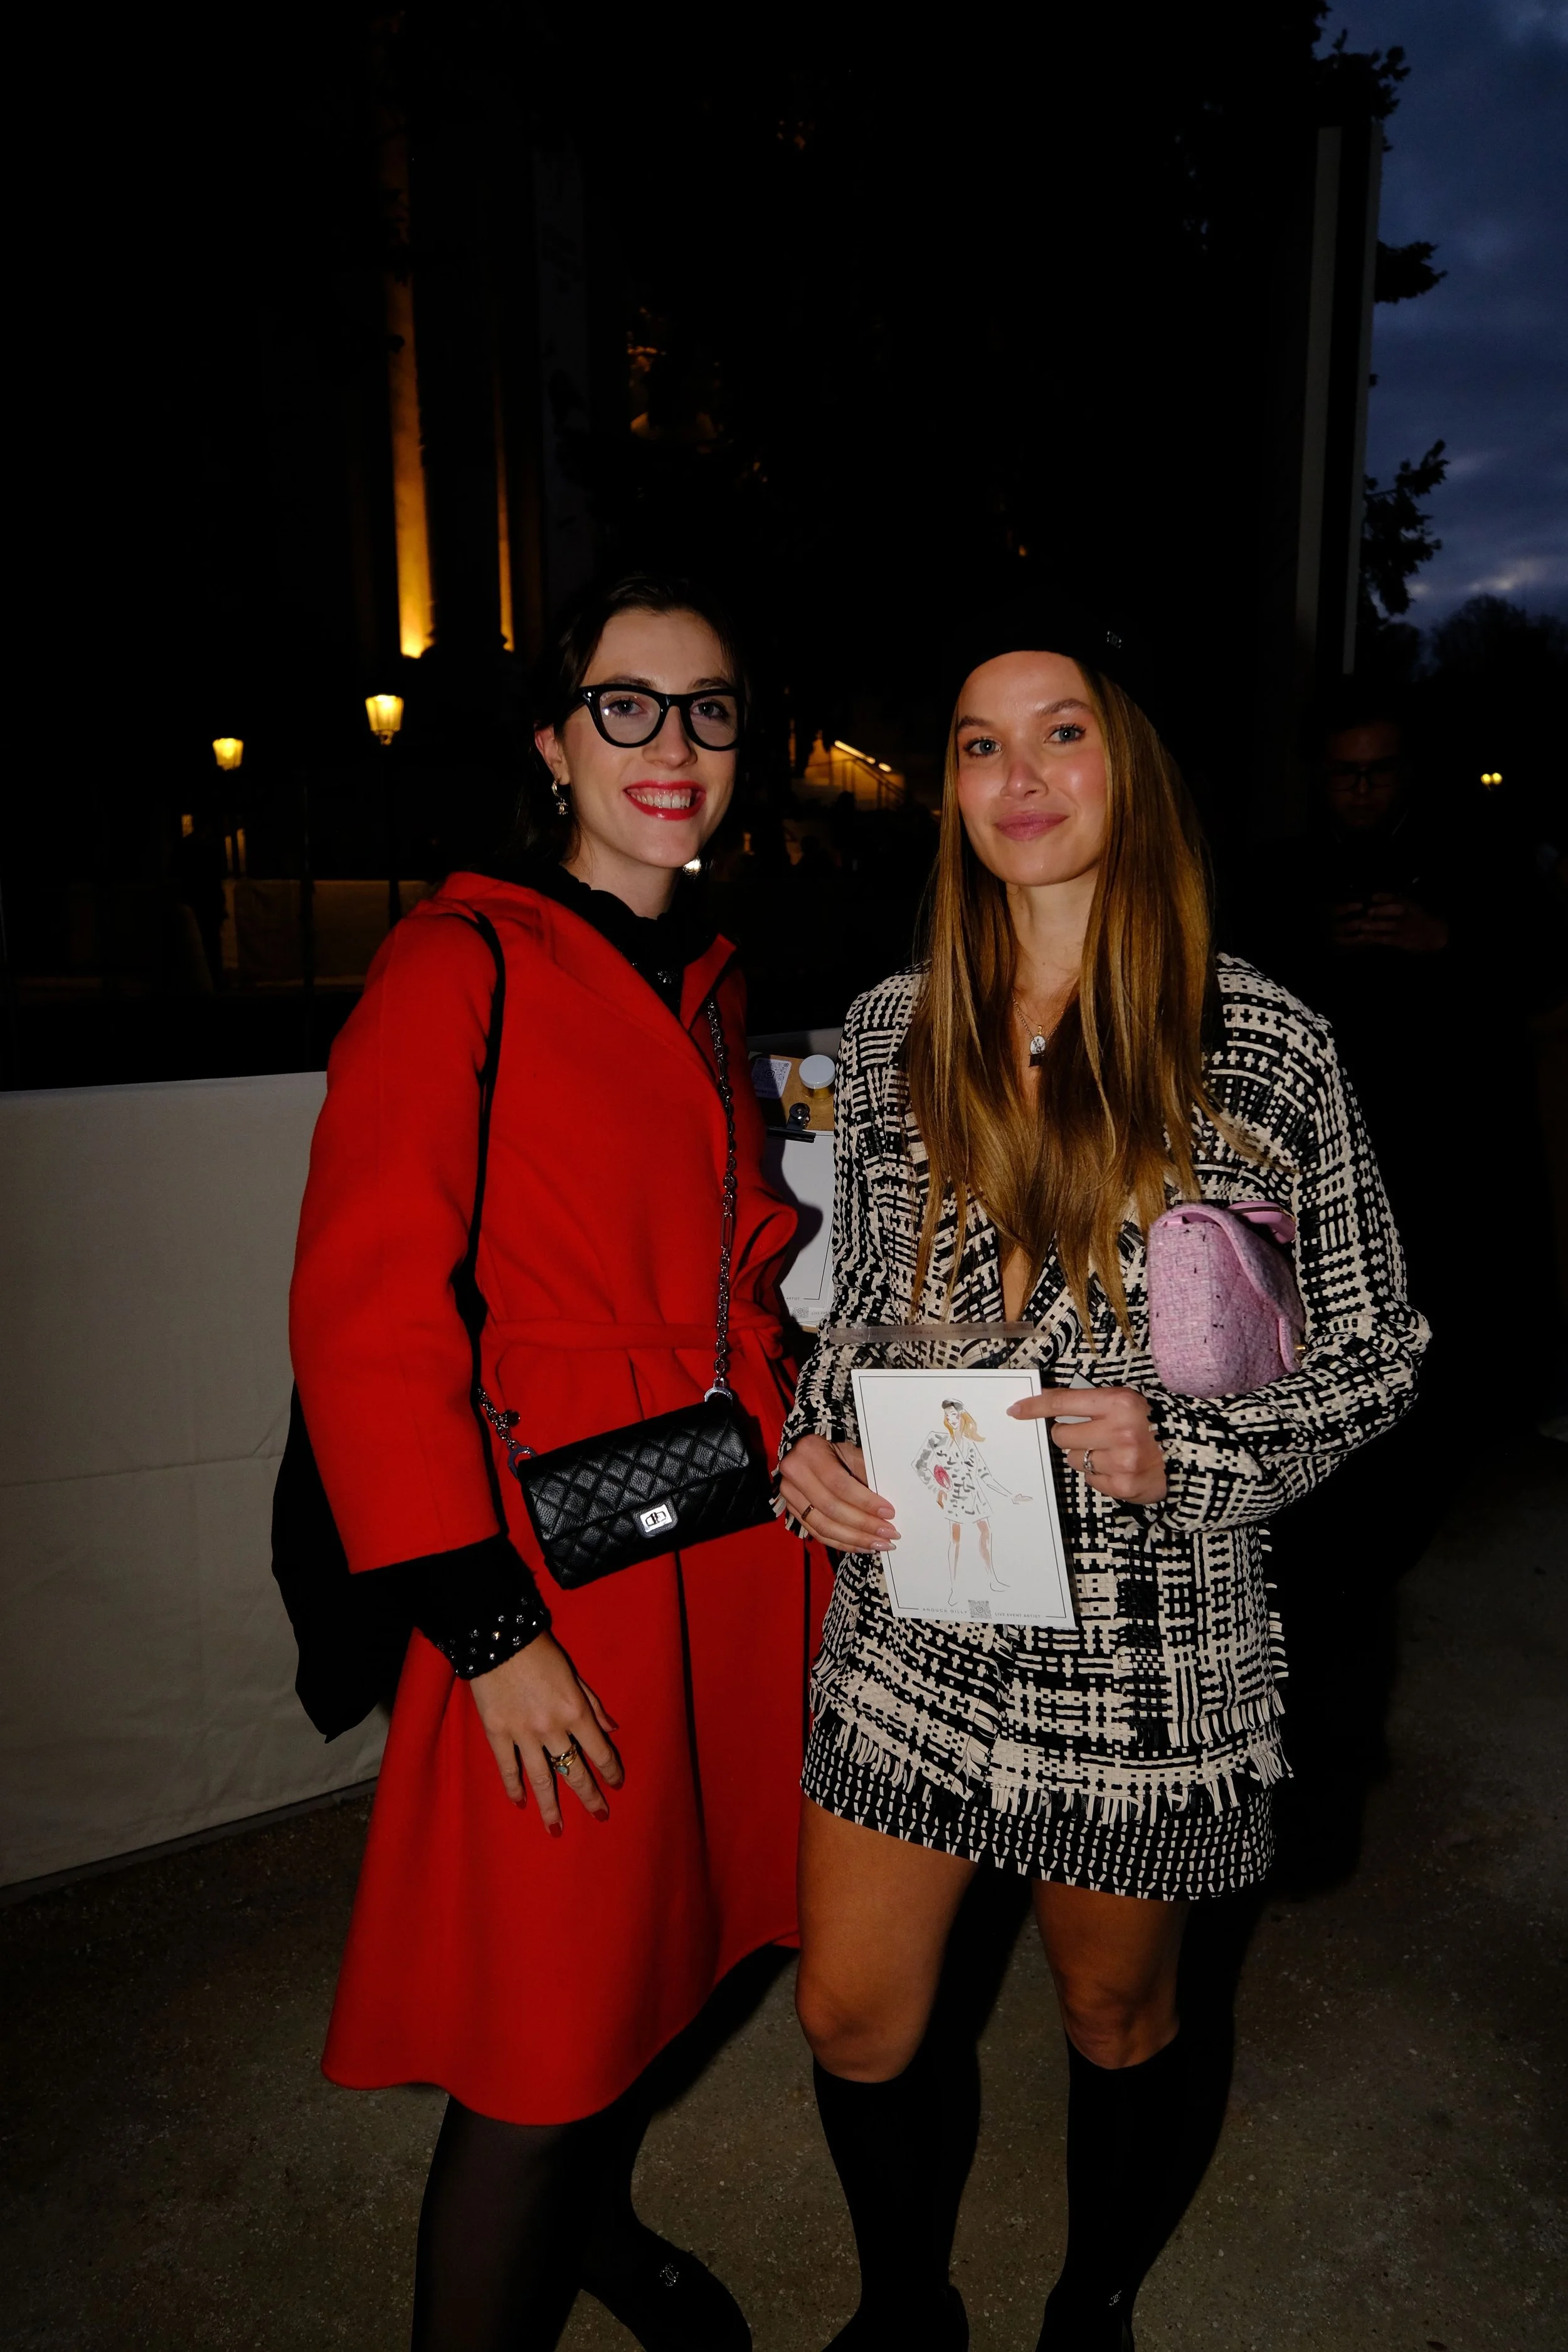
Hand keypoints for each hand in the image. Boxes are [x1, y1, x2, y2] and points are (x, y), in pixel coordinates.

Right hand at [466, 1633, 622, 1834]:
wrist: (499, 1641)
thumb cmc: (541, 1654)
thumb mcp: (575, 1676)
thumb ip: (594, 1706)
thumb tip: (612, 1730)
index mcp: (576, 1712)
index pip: (600, 1751)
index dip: (611, 1771)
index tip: (616, 1785)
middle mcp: (553, 1728)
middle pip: (574, 1771)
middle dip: (589, 1796)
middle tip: (600, 1815)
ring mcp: (523, 1734)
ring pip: (541, 1779)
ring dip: (550, 1807)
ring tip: (556, 1830)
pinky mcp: (498, 1733)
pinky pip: (508, 1768)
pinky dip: (514, 1788)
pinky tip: (521, 1804)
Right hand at [778, 1434, 898, 1549]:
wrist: (808, 1451)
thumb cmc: (836, 1449)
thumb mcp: (852, 1451)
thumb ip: (866, 1474)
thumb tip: (887, 1507)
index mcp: (810, 1452)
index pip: (840, 1484)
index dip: (865, 1502)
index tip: (889, 1513)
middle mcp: (794, 1473)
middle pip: (831, 1508)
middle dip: (863, 1525)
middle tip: (889, 1534)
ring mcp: (790, 1494)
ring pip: (823, 1526)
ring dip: (855, 1539)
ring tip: (879, 1544)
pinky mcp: (793, 1510)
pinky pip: (818, 1533)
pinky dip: (842, 1543)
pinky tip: (862, 1545)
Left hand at [1007, 1385, 1167, 1503]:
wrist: (1185, 1455)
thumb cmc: (1148, 1425)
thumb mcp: (1123, 1402)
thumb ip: (1088, 1402)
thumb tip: (1044, 1403)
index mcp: (1119, 1402)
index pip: (1064, 1402)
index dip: (1036, 1406)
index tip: (1016, 1410)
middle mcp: (1120, 1430)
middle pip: (1062, 1435)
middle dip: (1069, 1435)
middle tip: (1091, 1434)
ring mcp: (1120, 1460)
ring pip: (1074, 1459)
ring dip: (1085, 1456)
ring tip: (1110, 1452)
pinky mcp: (1121, 1485)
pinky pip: (1090, 1479)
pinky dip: (1099, 1474)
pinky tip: (1117, 1468)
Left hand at [1333, 893, 1448, 953]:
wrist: (1433, 934)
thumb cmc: (1416, 918)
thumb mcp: (1410, 907)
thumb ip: (1394, 903)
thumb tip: (1373, 898)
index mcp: (1410, 905)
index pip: (1398, 898)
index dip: (1385, 897)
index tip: (1373, 896)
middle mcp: (1410, 915)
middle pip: (1397, 911)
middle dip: (1382, 911)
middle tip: (1369, 912)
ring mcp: (1408, 928)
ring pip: (1392, 926)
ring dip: (1376, 926)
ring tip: (1363, 926)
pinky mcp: (1404, 941)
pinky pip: (1389, 939)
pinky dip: (1377, 938)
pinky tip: (1365, 937)